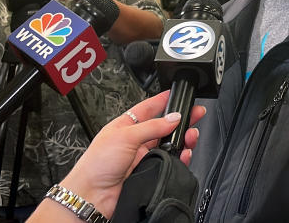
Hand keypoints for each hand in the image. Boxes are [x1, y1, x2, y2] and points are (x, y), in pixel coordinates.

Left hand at [57, 91, 205, 218]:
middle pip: (163, 126)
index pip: (148, 108)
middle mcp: (136, 140)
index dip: (163, 99)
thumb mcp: (125, 136)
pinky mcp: (149, 170)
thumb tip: (173, 118)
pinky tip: (184, 153)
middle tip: (196, 114)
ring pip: (169, 144)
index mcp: (126, 125)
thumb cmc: (97, 164)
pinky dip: (180, 157)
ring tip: (190, 136)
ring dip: (182, 139)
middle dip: (181, 120)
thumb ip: (152, 126)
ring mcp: (143, 156)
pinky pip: (170, 162)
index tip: (177, 93)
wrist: (93, 195)